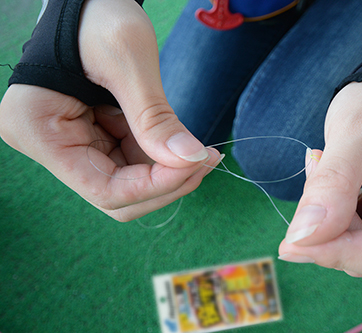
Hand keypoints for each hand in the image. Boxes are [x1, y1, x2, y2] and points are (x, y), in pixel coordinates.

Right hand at [0, 0, 219, 220]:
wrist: (90, 1)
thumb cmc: (97, 17)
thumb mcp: (128, 62)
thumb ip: (156, 118)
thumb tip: (192, 160)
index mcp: (38, 131)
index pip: (103, 189)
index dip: (154, 186)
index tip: (196, 164)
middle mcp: (51, 147)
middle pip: (118, 194)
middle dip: (166, 182)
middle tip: (206, 161)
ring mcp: (73, 144)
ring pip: (130, 182)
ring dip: (168, 171)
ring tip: (201, 150)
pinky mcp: (93, 138)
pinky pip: (132, 161)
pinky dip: (161, 157)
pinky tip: (183, 143)